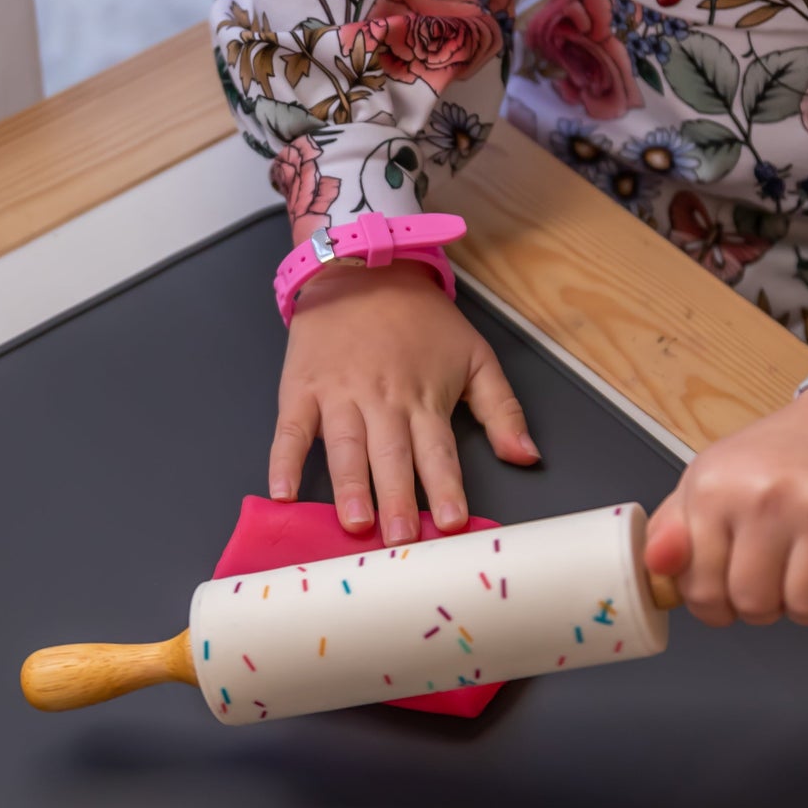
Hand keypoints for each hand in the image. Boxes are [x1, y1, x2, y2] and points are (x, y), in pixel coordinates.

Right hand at [270, 260, 538, 541]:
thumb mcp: (476, 356)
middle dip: (396, 498)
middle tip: (399, 538)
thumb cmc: (422, 321)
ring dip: (350, 486)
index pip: (437, 451)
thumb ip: (503, 410)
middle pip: (390, 456)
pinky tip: (281, 493)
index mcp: (425, 398)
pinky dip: (283, 460)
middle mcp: (382, 400)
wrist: (362, 269)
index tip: (451, 523)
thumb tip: (526, 456)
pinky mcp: (301, 389)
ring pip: (344, 446)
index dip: (444, 487)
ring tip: (355, 523)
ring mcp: (338, 394)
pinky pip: (291, 429)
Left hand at [643, 388, 807, 626]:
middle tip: (772, 576)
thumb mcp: (707, 482)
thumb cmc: (771, 460)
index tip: (728, 590)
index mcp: (714, 489)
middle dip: (763, 606)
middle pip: (755, 605)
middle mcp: (765, 496)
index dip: (715, 606)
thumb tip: (655, 567)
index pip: (702, 591)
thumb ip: (671, 529)